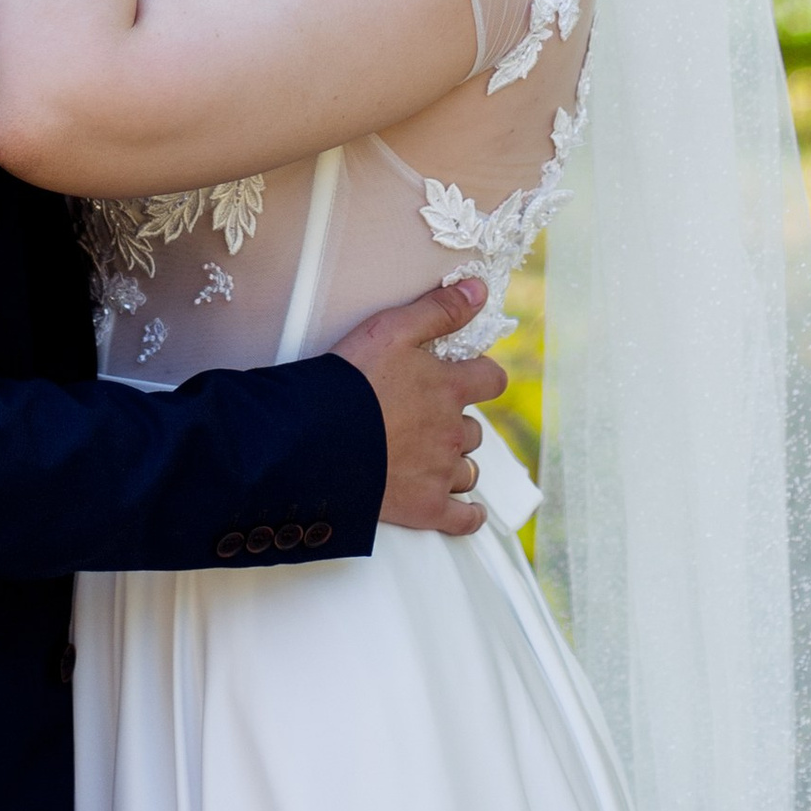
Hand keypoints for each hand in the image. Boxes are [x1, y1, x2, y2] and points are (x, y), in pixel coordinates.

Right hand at [336, 277, 502, 538]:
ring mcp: (441, 473)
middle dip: (456, 425)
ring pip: (468, 470)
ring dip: (455, 464)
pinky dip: (468, 516)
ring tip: (431, 460)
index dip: (482, 377)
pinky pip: (463, 518)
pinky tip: (468, 513)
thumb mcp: (393, 330)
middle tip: (427, 421)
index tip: (466, 378)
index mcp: (451, 388)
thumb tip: (480, 291)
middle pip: (474, 430)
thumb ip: (439, 310)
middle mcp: (454, 432)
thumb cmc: (351, 381)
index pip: (492, 380)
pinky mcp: (425, 508)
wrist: (318, 439)